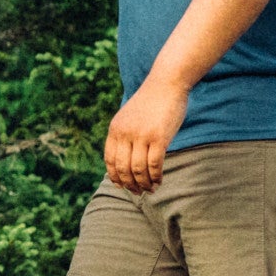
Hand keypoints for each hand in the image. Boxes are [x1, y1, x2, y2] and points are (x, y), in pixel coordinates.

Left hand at [104, 75, 190, 193]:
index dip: (115, 176)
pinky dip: (156, 177)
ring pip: (138, 169)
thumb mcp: (130, 117)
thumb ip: (126, 134)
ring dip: (144, 183)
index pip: (110, 160)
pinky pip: (154, 165)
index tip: (122, 186)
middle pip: (122, 168)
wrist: (166, 83)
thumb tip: (127, 158)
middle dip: (130, 184)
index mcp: (115, 129)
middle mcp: (125, 134)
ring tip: (150, 189)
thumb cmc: (151, 101)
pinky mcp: (159, 137)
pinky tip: (159, 181)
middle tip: (138, 192)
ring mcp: (141, 136)